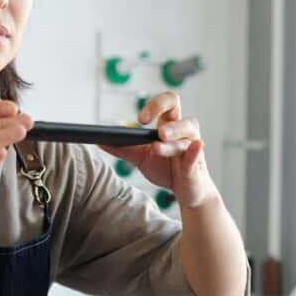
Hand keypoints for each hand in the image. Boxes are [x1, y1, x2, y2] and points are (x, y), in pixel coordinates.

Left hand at [100, 92, 217, 209]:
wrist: (185, 192)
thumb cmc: (166, 170)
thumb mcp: (141, 158)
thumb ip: (122, 149)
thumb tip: (99, 141)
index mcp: (168, 125)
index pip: (165, 102)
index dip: (153, 105)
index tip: (140, 119)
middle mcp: (182, 130)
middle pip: (176, 106)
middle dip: (160, 107)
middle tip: (147, 121)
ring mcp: (192, 145)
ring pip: (185, 132)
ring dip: (172, 135)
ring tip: (157, 146)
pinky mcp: (196, 164)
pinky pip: (196, 154)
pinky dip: (194, 151)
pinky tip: (195, 147)